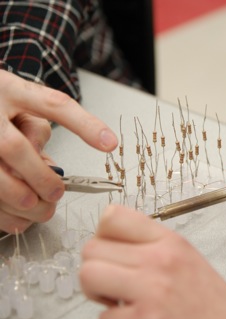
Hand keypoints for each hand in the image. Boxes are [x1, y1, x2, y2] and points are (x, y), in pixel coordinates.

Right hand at [0, 70, 117, 232]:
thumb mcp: (20, 104)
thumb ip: (37, 131)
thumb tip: (51, 169)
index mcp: (12, 91)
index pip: (55, 105)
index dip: (85, 125)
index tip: (110, 144)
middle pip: (14, 148)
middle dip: (40, 178)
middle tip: (56, 193)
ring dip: (20, 198)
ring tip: (39, 207)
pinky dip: (5, 213)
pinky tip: (20, 216)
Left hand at [81, 205, 225, 318]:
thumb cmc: (209, 299)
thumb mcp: (185, 255)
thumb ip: (151, 243)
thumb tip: (110, 242)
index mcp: (169, 241)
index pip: (113, 216)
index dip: (101, 234)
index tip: (109, 249)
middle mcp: (159, 260)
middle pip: (92, 248)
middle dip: (95, 267)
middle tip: (112, 281)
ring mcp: (150, 291)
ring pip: (88, 276)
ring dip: (96, 292)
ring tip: (116, 299)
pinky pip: (102, 318)